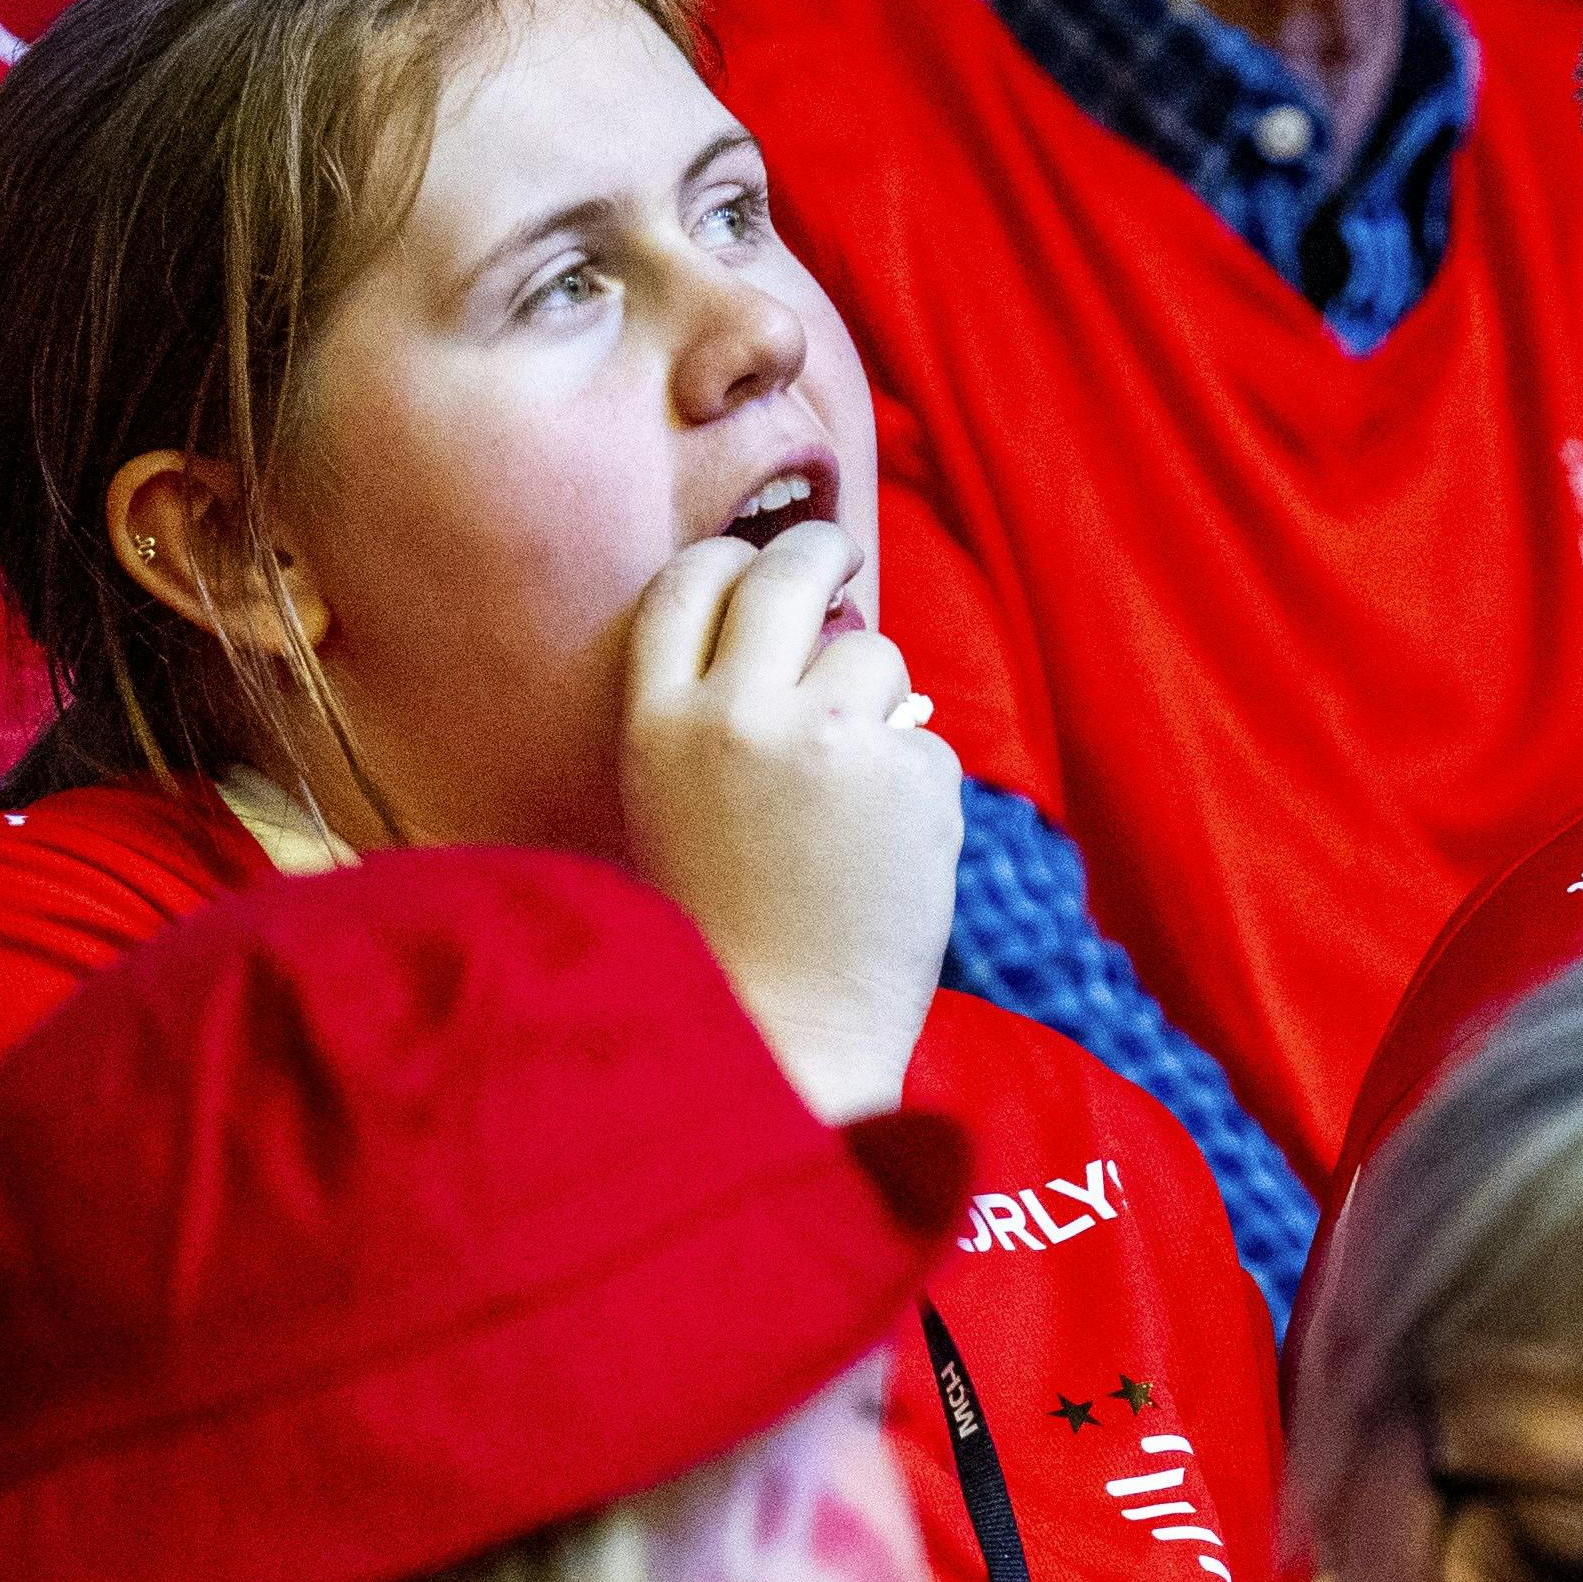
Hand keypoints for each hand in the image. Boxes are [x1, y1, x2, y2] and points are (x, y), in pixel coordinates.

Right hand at [619, 522, 958, 1122]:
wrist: (782, 1034)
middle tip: (840, 547)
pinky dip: (917, 787)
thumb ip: (718, 717)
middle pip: (787, 575)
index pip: (689, 585)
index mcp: (656, 724)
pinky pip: (925, 741)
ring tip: (850, 796)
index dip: (732, 560)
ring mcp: (827, 740)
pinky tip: (885, 856)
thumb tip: (818, 627)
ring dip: (877, 698)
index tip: (762, 557)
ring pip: (875, 653)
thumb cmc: (726, 936)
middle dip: (819, 547)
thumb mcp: (674, 807)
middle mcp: (736, 716)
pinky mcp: (908, 778)